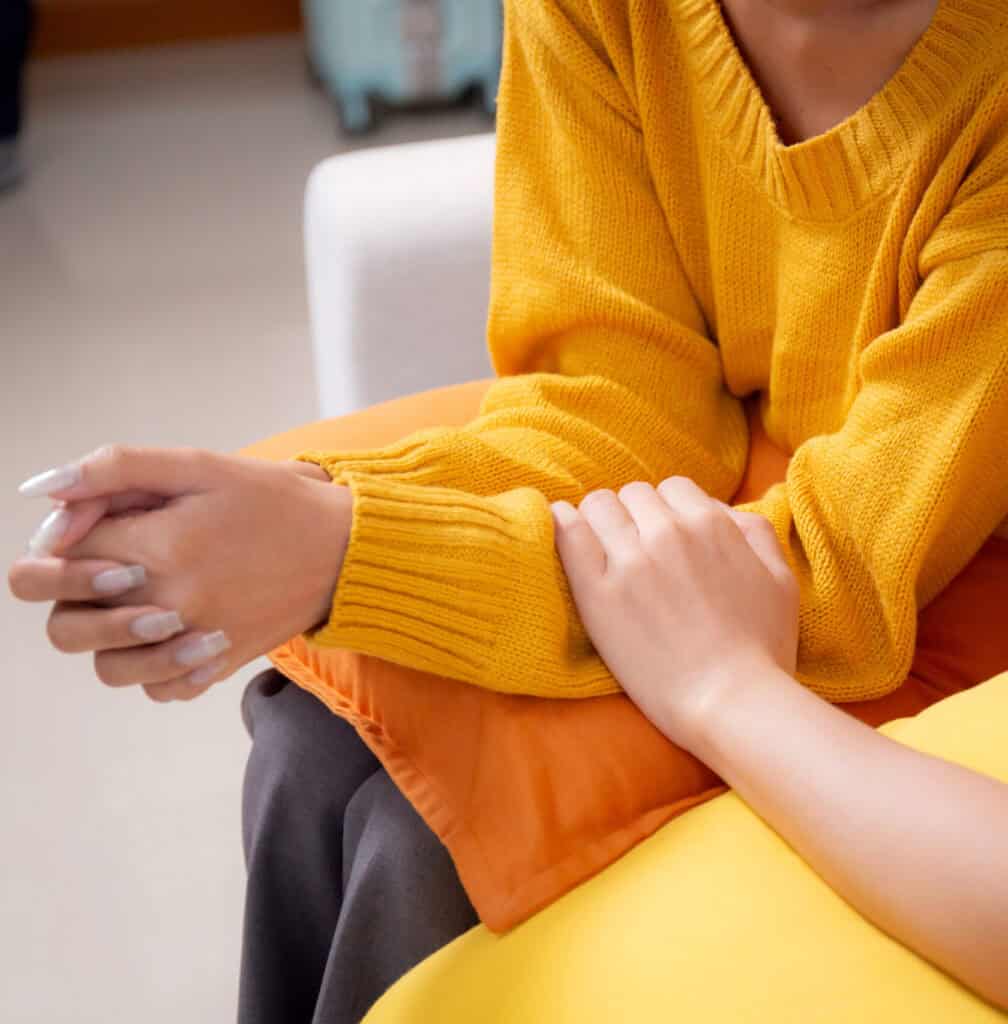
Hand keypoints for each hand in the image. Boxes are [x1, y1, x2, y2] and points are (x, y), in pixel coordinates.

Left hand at [8, 445, 349, 700]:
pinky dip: (154, 668)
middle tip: (108, 564)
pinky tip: (173, 632)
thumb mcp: (200, 466)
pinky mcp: (218, 667)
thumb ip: (117, 470)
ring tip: (140, 600)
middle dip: (69, 589)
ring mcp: (193, 644)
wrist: (346, 550)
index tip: (105, 516)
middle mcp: (170, 605)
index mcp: (160, 548)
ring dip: (107, 635)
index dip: (71, 528)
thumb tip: (42, 491)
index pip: (63, 550)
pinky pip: (158, 690)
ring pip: (107, 666)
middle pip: (65, 621)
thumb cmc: (275, 502)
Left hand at [551, 476, 797, 747]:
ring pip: (598, 506)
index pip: (671, 488)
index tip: (663, 538)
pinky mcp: (596, 593)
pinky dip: (561, 524)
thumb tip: (723, 510)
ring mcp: (629, 561)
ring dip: (600, 521)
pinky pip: (567, 533)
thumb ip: (755, 531)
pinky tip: (561, 529)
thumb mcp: (780, 578)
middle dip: (634, 516)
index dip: (666, 512)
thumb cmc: (762, 648)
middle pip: (632, 495)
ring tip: (602, 550)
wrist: (730, 702)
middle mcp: (667, 532)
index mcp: (710, 523)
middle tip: (634, 551)